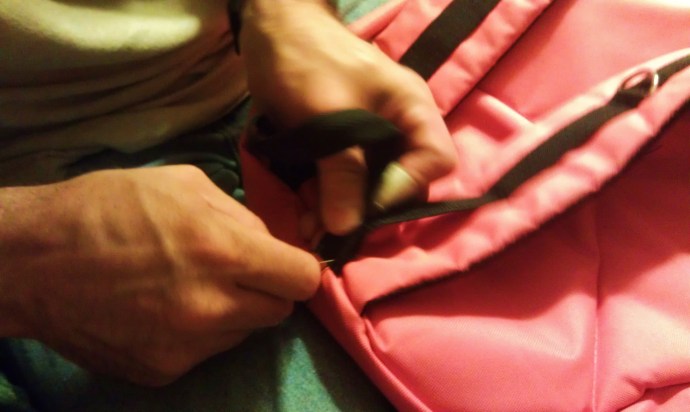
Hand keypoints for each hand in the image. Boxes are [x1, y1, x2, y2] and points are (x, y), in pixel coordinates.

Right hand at [1, 166, 319, 385]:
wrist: (31, 261)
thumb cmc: (107, 208)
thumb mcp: (183, 184)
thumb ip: (242, 214)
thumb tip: (273, 242)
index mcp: (222, 252)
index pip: (303, 278)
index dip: (300, 268)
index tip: (286, 263)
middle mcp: (212, 307)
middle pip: (280, 311)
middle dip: (268, 290)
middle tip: (237, 272)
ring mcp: (187, 347)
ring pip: (243, 332)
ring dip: (233, 311)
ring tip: (189, 285)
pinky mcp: (163, 370)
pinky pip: (206, 351)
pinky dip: (198, 332)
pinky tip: (163, 308)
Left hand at [241, 0, 456, 234]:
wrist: (270, 29)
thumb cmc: (306, 59)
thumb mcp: (326, 116)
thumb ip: (342, 172)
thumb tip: (345, 228)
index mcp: (412, 110)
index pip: (436, 161)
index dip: (406, 187)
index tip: (366, 206)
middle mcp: (399, 128)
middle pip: (402, 182)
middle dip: (367, 210)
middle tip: (329, 232)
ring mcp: (371, 139)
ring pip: (370, 188)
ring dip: (341, 211)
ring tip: (309, 228)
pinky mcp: (344, 146)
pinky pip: (346, 181)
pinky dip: (327, 198)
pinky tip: (304, 213)